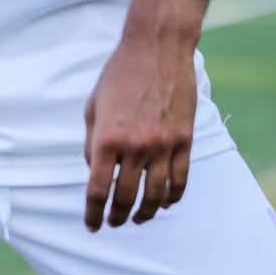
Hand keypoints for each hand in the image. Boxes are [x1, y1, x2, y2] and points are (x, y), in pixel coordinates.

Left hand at [83, 30, 197, 230]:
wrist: (157, 49)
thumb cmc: (118, 77)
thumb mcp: (93, 109)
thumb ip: (93, 144)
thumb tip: (96, 173)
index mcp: (106, 139)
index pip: (97, 190)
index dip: (93, 213)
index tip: (91, 225)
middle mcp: (135, 146)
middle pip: (126, 197)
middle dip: (117, 217)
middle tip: (112, 224)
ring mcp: (163, 144)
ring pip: (156, 194)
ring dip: (145, 212)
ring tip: (137, 219)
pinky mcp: (184, 139)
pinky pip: (181, 178)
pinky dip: (173, 196)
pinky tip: (164, 203)